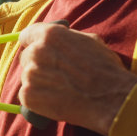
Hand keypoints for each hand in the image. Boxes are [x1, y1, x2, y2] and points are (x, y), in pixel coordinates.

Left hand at [18, 22, 136, 135]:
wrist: (110, 99)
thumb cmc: (104, 69)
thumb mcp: (90, 41)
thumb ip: (67, 37)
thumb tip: (59, 36)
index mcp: (49, 35)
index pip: (27, 35)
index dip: (33, 43)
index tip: (39, 51)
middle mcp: (36, 52)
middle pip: (26, 57)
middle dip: (38, 64)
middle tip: (56, 74)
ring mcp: (30, 75)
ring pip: (27, 77)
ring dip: (38, 82)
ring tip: (60, 89)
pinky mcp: (28, 96)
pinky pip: (26, 95)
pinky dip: (37, 99)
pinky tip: (54, 99)